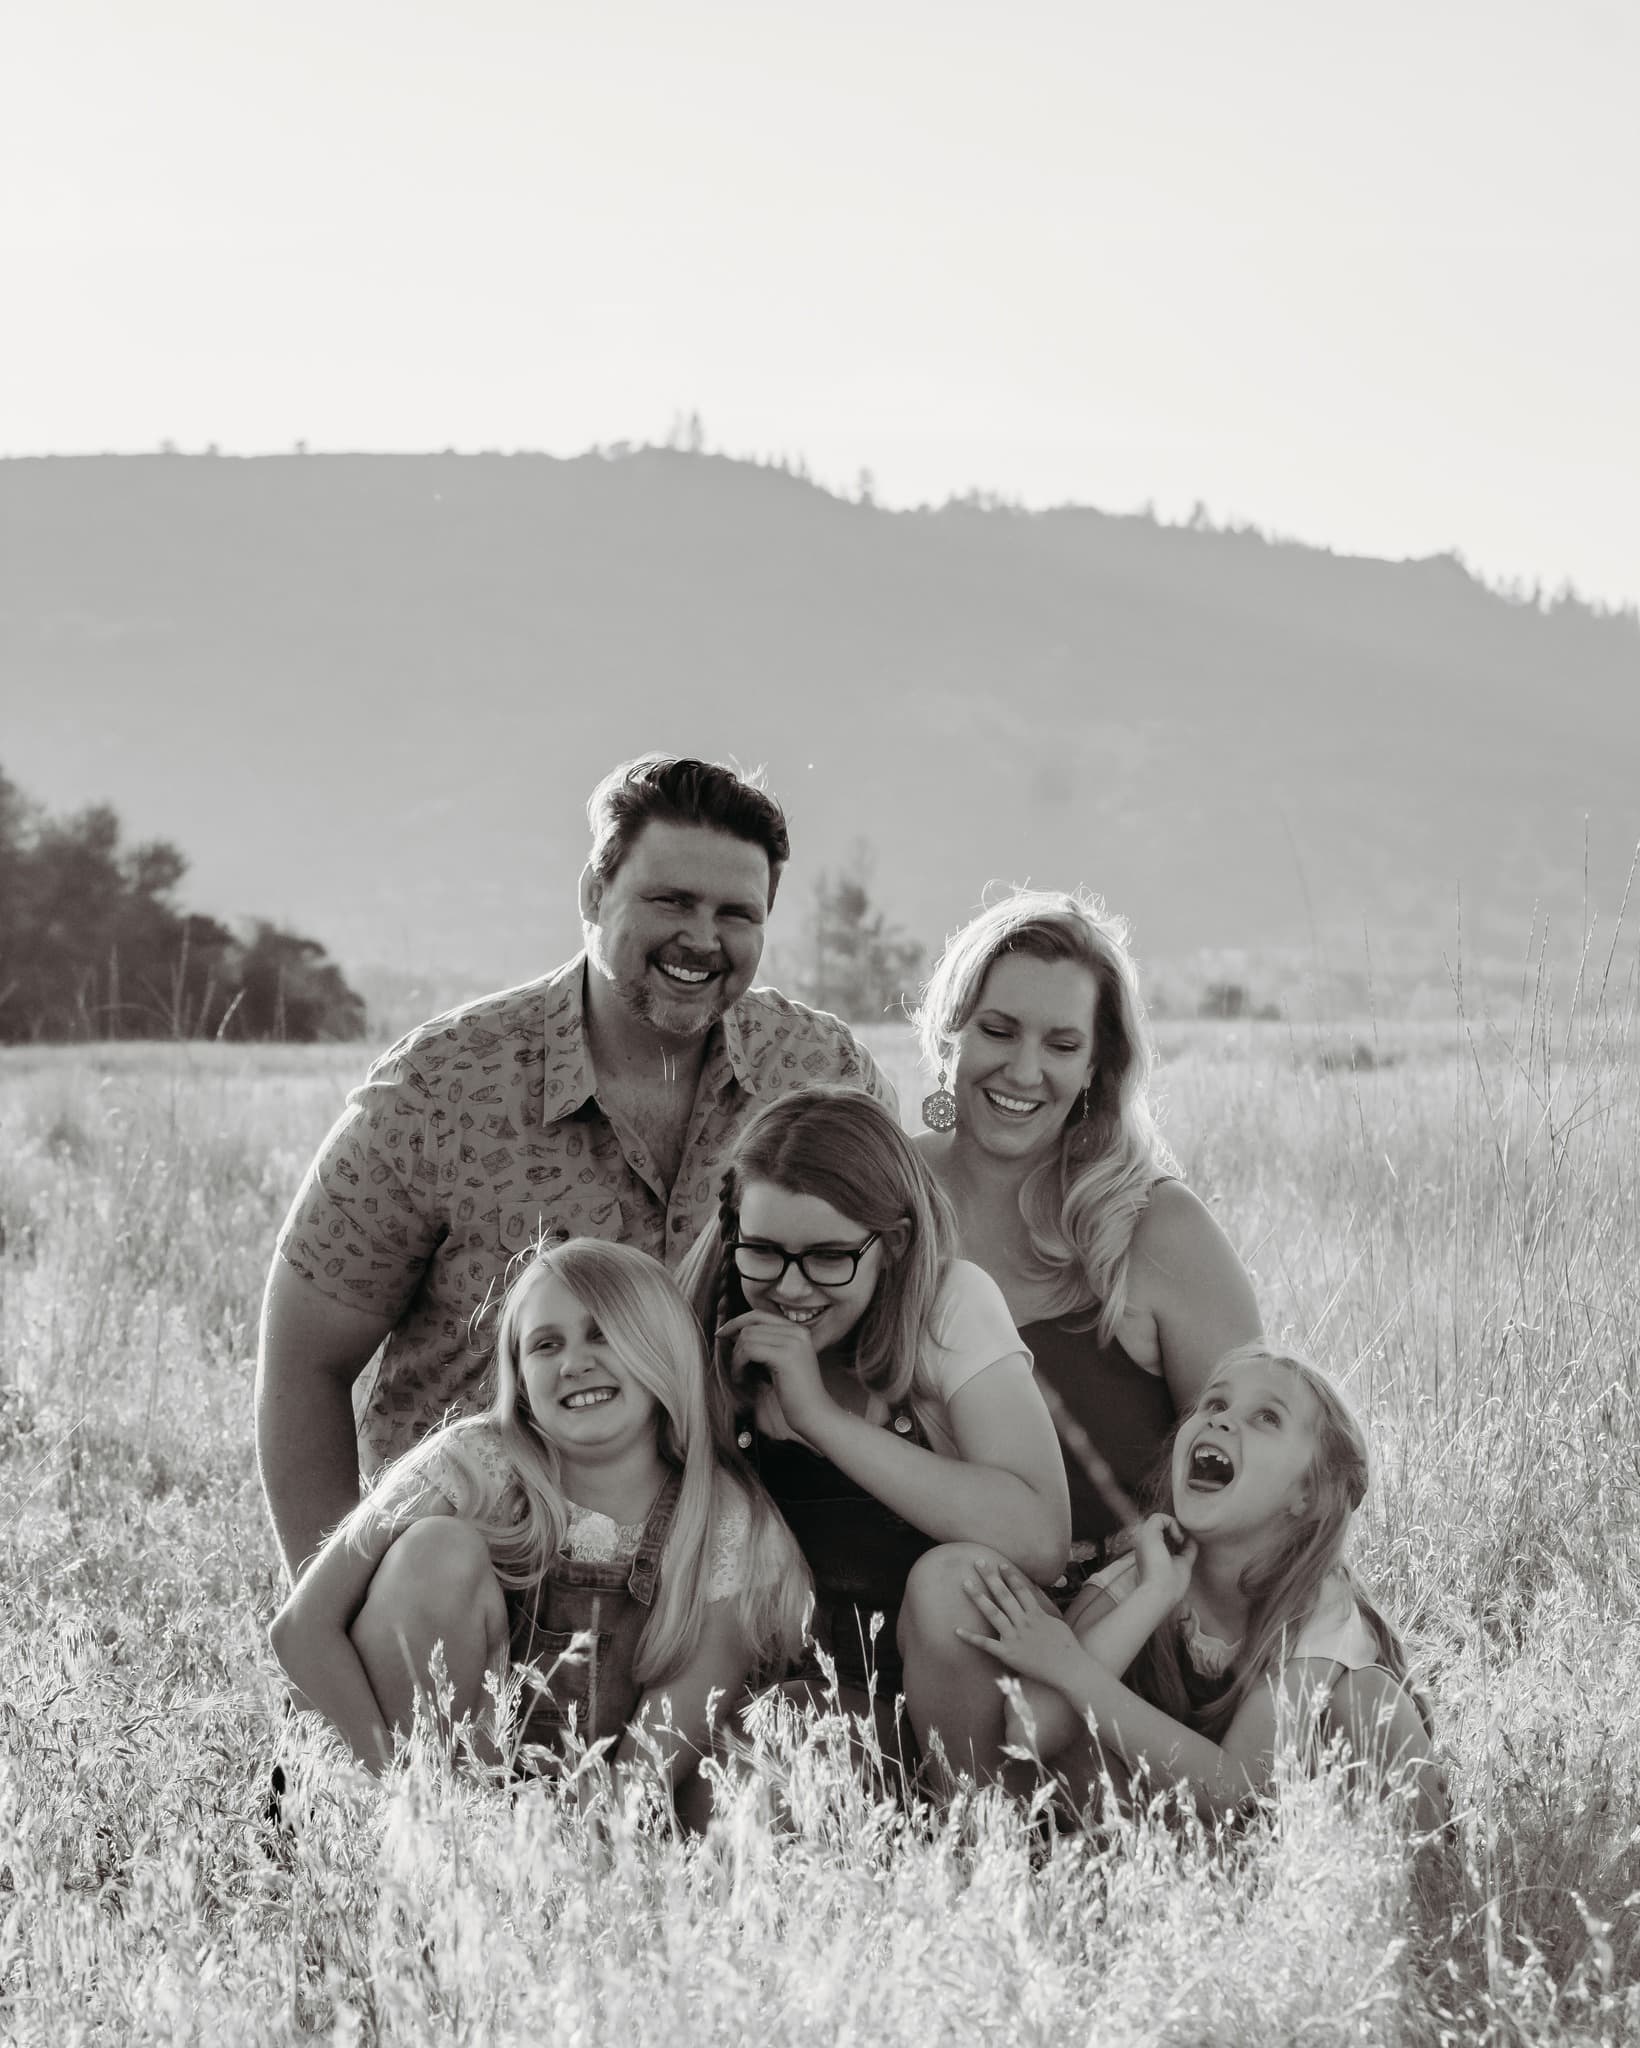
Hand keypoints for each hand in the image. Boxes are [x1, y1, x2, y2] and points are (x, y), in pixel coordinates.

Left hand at [715, 1311, 830, 1436]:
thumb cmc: (794, 1393)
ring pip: (747, 1337)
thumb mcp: (779, 1361)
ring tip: (740, 1376)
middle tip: (732, 1363)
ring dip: (736, 1358)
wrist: (815, 1414)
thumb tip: (733, 1331)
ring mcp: (793, 1342)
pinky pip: (748, 1351)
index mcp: (798, 1330)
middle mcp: (797, 1331)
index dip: (736, 1322)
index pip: (759, 1314)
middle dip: (735, 1343)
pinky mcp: (785, 1356)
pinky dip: (738, 1365)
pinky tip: (742, 1380)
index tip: (722, 1334)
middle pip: (751, 1324)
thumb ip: (764, 1344)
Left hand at [953, 1558, 1093, 1693]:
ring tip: (965, 1583)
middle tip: (978, 1561)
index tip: (1000, 1563)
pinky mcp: (1008, 1654)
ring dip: (978, 1597)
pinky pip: (986, 1644)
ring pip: (993, 1613)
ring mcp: (1014, 1637)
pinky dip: (971, 1637)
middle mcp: (1024, 1622)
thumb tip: (1034, 1602)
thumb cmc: (1066, 1647)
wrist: (1070, 1670)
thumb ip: (1042, 1611)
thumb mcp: (1056, 1623)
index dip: (1010, 1575)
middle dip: (990, 1577)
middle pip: (1004, 1595)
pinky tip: (957, 1629)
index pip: (1020, 1589)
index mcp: (1036, 1614)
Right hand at [1131, 1512, 1195, 1607]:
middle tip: (1184, 1541)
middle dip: (1176, 1530)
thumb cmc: (1170, 1586)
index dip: (1177, 1536)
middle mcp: (1144, 1544)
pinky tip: (1178, 1538)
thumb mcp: (1182, 1564)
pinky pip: (1159, 1517)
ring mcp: (1144, 1538)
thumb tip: (1193, 1538)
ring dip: (1174, 1526)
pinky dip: (1172, 1524)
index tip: (1185, 1546)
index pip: (1163, 1536)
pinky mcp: (1147, 1533)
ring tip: (1180, 1540)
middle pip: (1161, 1527)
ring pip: (1159, 1520)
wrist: (1160, 1593)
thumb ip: (1187, 1551)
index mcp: (1150, 1552)